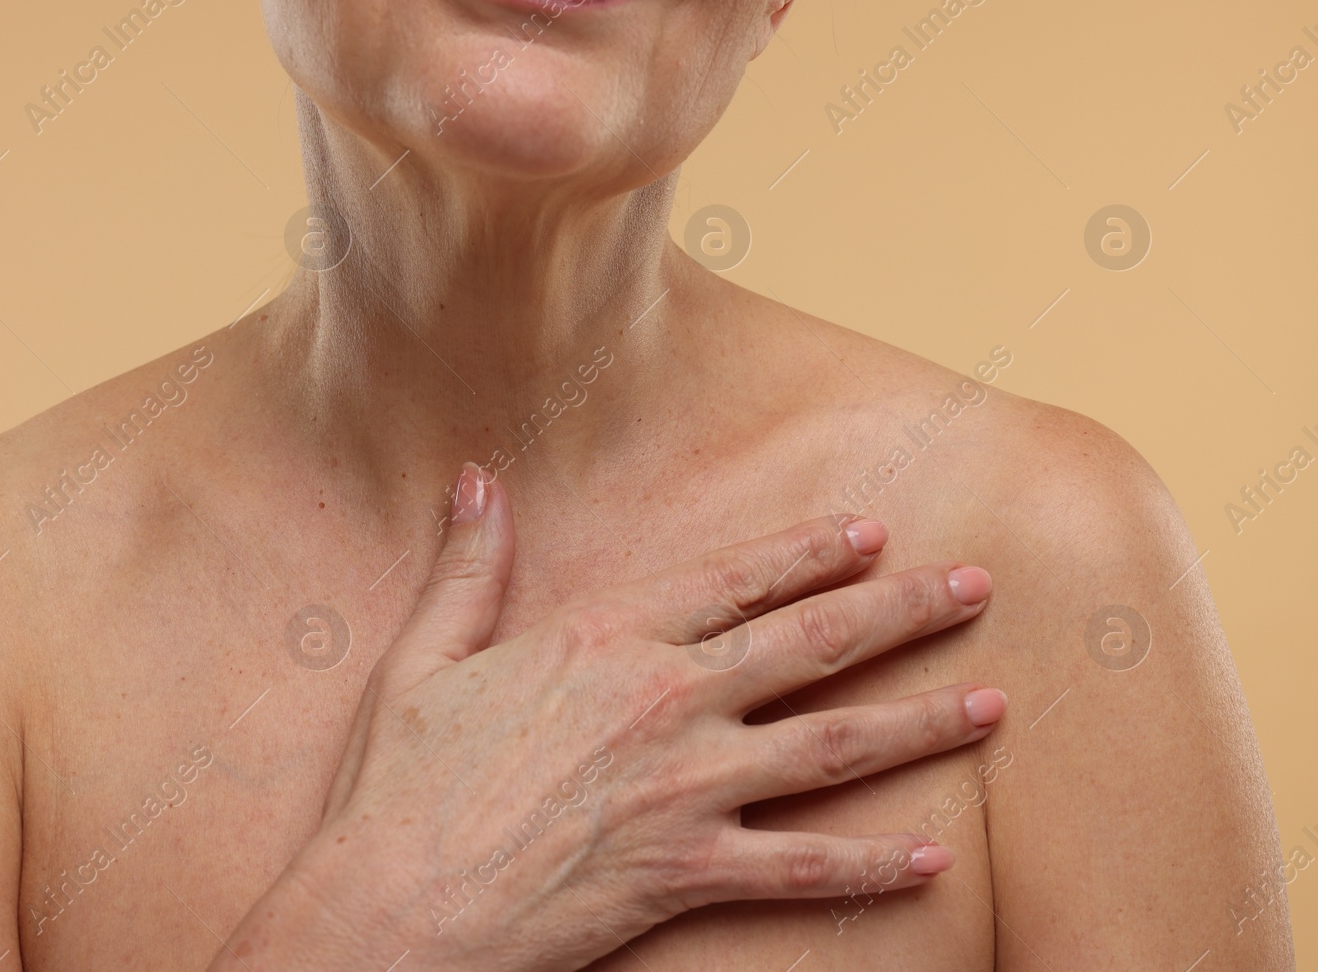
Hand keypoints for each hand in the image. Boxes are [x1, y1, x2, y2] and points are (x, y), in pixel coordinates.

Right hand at [215, 465, 1004, 971]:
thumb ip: (469, 568)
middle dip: (902, 611)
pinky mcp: (687, 871)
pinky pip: (802, 867)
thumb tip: (478, 480)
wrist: (393, 906)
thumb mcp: (424, 658)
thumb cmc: (399, 786)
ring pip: (832, 744)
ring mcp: (684, 786)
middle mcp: (664, 699)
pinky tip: (934, 859)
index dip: (809, 552)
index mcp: (604, 637)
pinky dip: (873, 865)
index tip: (870, 531)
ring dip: (921, 722)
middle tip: (974, 589)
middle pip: (810, 643)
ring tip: (993, 704)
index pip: (733, 578)